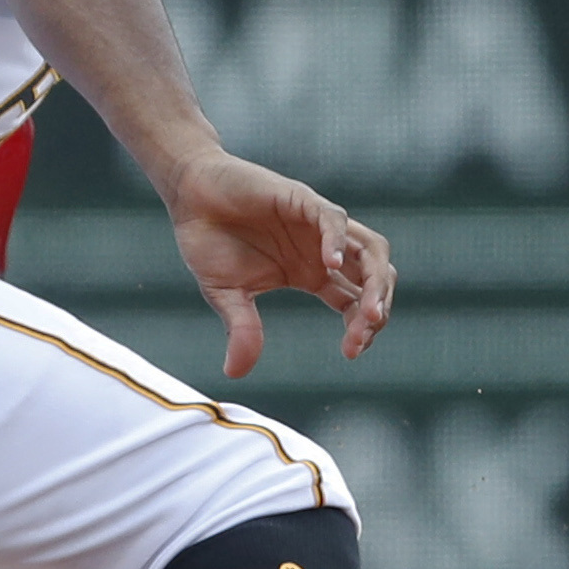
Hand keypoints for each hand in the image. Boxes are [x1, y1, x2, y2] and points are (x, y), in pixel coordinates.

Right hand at [163, 148, 393, 378]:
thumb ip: (241, 329)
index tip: (351, 352)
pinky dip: (338, 242)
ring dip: (378, 280)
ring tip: (369, 311)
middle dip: (377, 310)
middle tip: (362, 335)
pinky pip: (333, 220)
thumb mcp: (226, 294)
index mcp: (311, 274)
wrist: (190, 195)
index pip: (354, 303)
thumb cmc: (209, 240)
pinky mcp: (303, 201)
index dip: (361, 328)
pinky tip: (331, 266)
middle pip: (374, 279)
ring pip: (371, 250)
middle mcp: (324, 251)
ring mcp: (317, 225)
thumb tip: (235, 372)